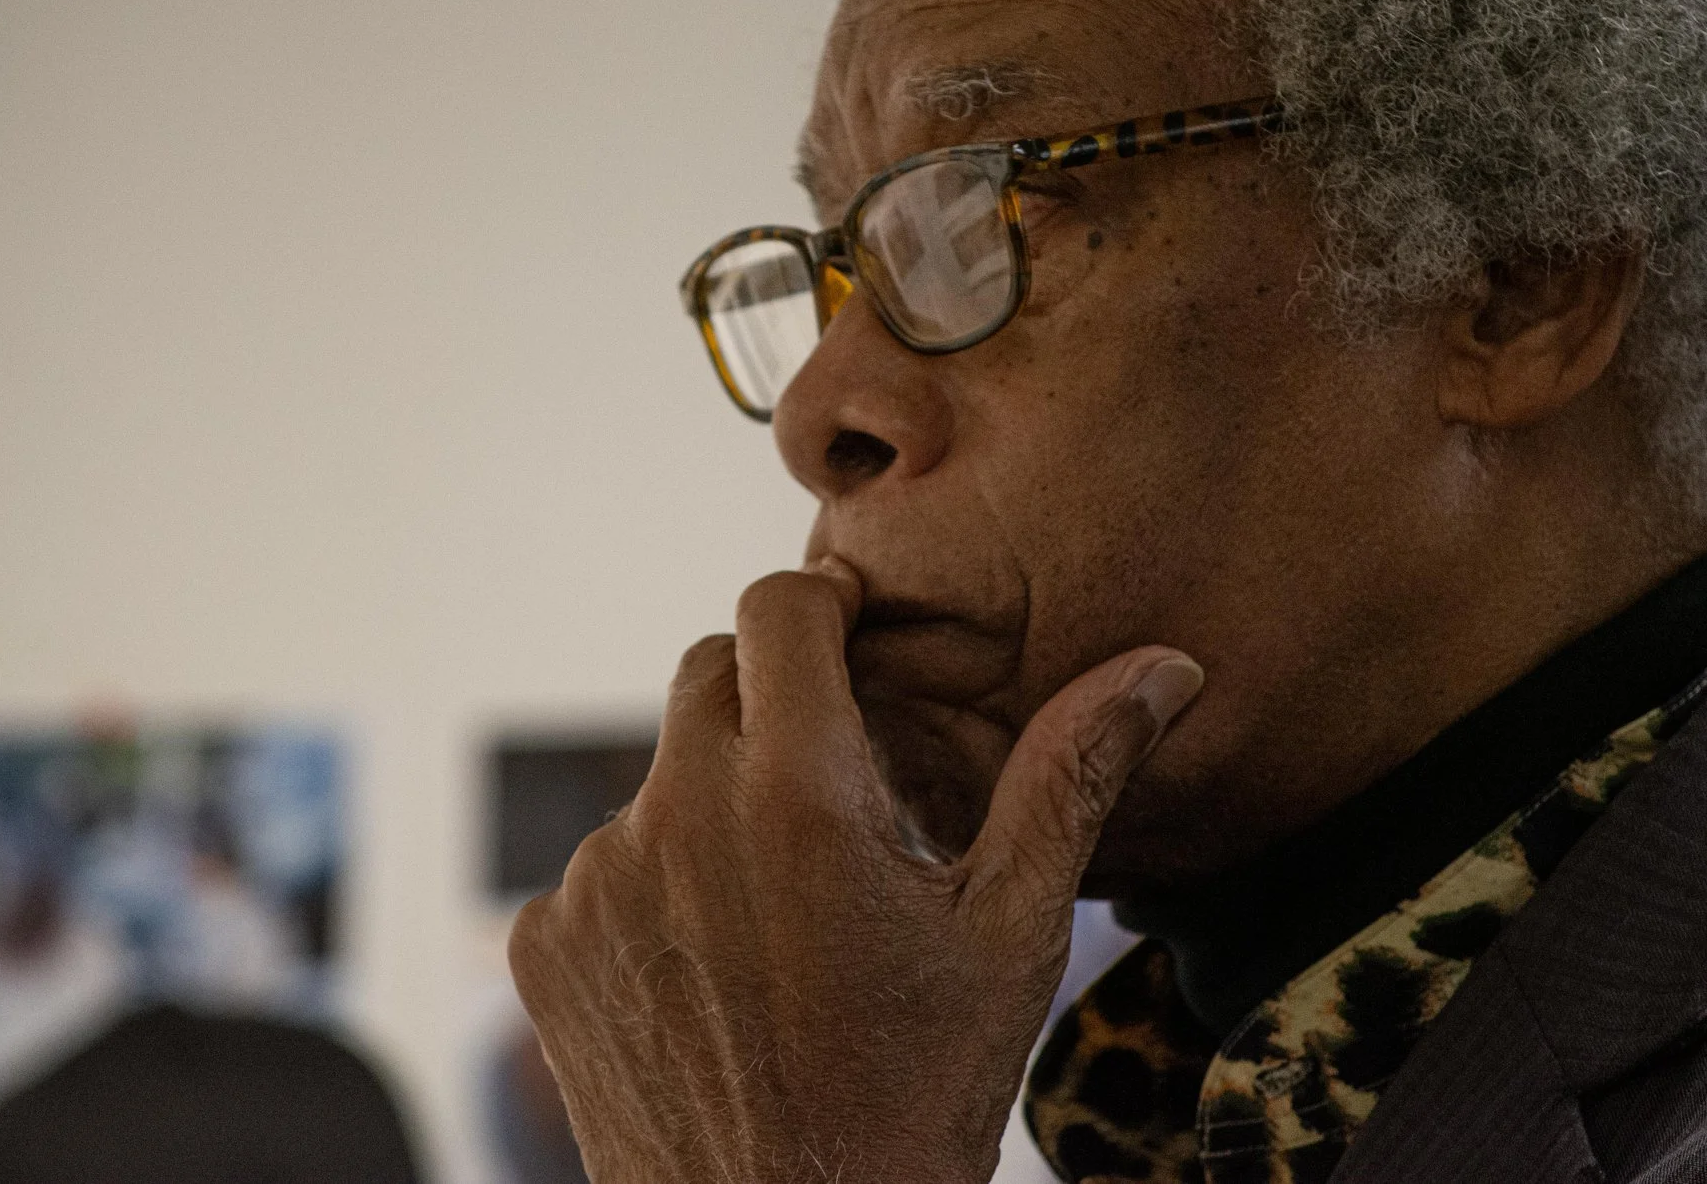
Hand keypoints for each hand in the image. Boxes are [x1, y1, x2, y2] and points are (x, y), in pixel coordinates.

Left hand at [507, 559, 1203, 1183]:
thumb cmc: (912, 1101)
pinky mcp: (545, 944)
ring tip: (785, 910)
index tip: (857, 641)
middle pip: (710, 673)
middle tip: (841, 784)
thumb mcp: (1010, 938)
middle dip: (773, 699)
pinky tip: (717, 967)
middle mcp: (675, 813)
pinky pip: (601, 866)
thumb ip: (1069, 775)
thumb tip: (1161, 667)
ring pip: (658, 776)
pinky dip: (656, 889)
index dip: (822, 607)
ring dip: (715, 803)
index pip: (777, 606)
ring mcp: (597, 880)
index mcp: (795, 791)